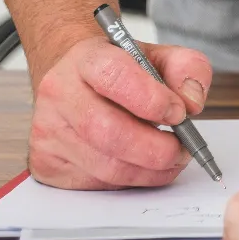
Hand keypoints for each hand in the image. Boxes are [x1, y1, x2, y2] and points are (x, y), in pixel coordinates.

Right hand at [29, 33, 213, 187]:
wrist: (73, 76)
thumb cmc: (117, 70)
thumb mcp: (155, 55)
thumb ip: (186, 69)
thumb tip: (193, 102)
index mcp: (86, 58)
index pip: (116, 77)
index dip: (152, 99)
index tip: (180, 112)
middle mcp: (59, 92)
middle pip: (108, 132)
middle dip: (154, 149)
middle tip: (182, 150)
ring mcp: (48, 130)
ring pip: (104, 166)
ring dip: (147, 171)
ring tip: (169, 159)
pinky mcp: (46, 162)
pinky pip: (95, 184)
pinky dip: (127, 181)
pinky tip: (139, 166)